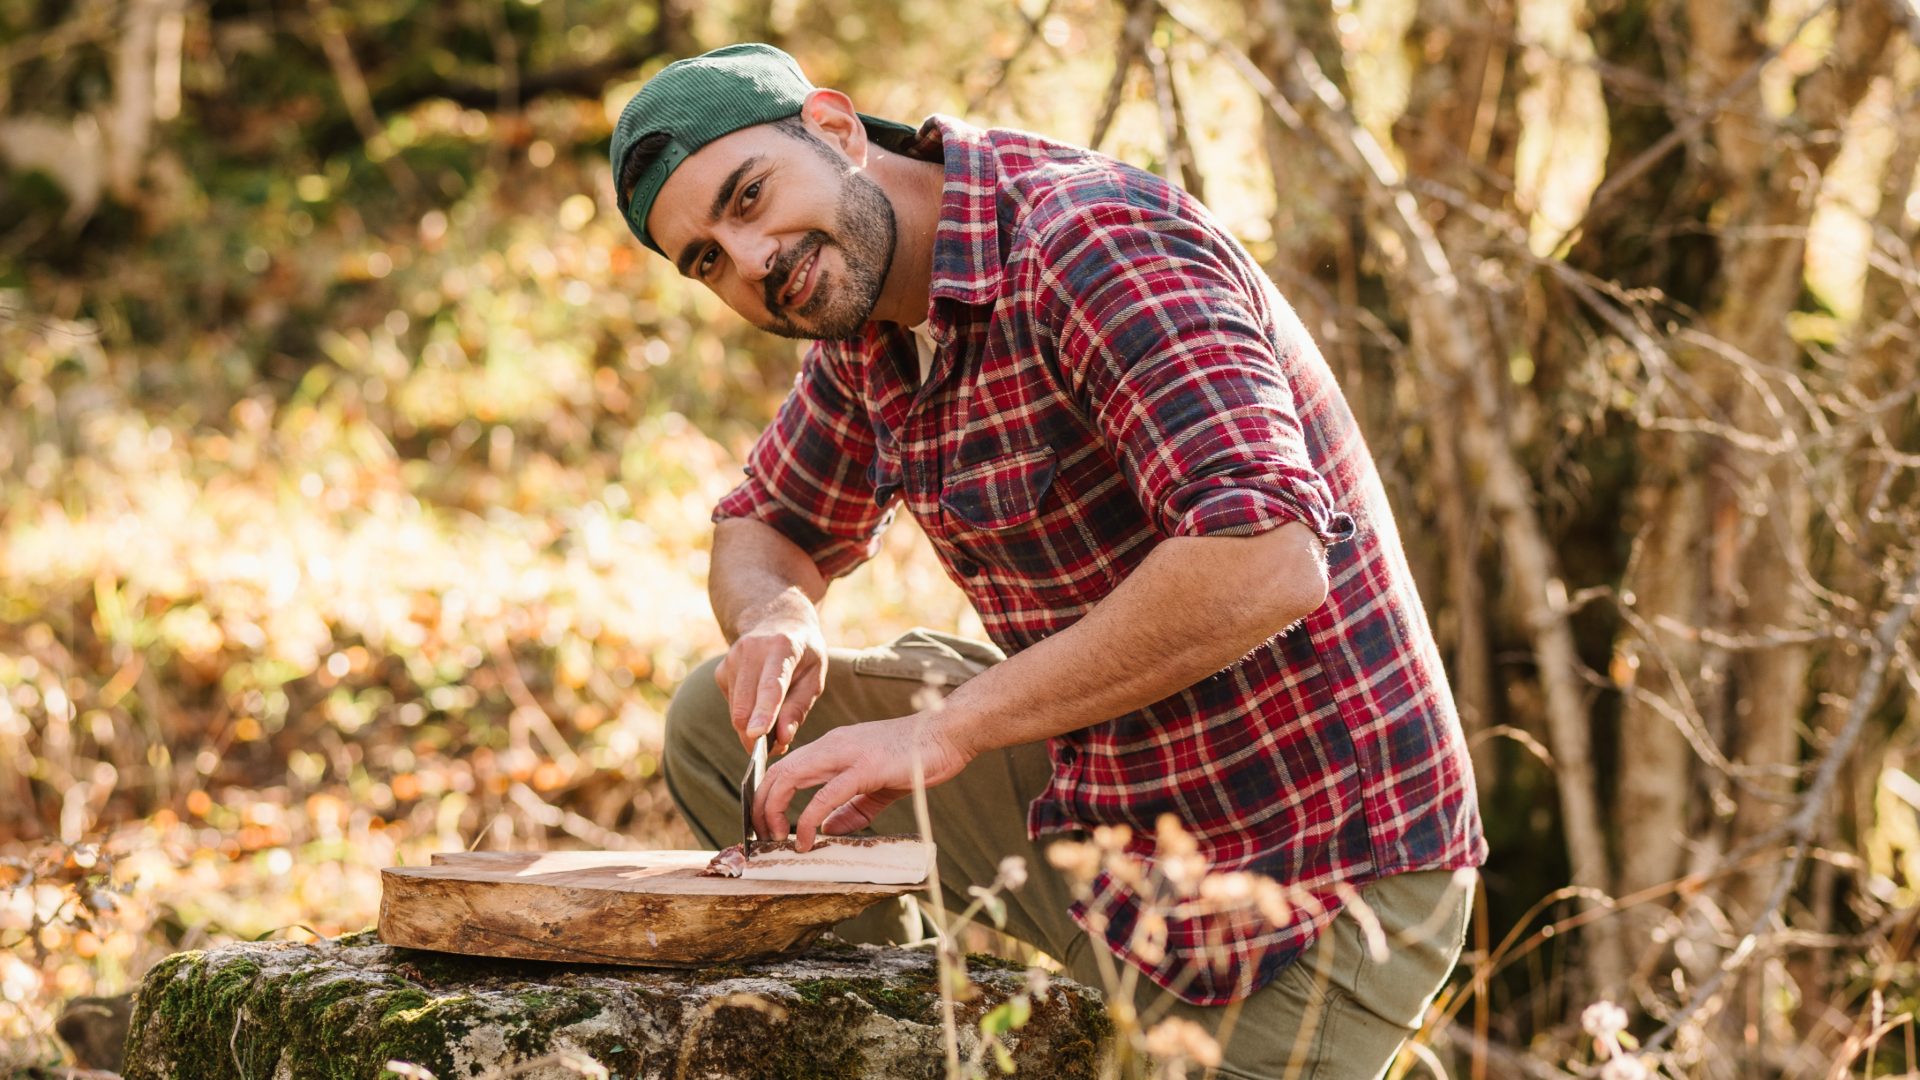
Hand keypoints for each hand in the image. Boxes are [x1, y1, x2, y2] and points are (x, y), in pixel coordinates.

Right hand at [714, 605, 826, 754]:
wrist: (777, 621)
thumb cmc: (803, 653)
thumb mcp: (814, 676)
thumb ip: (799, 708)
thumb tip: (783, 739)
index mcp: (782, 646)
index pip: (771, 685)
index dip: (764, 712)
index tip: (758, 735)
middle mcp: (751, 650)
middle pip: (746, 706)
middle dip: (757, 737)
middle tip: (777, 748)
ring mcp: (731, 659)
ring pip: (736, 712)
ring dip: (752, 729)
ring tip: (773, 726)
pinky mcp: (720, 671)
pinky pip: (732, 707)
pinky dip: (746, 715)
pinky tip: (760, 701)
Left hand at [753, 713, 975, 850]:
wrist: (947, 733)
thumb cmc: (917, 756)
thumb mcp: (877, 786)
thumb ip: (852, 808)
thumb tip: (828, 830)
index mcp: (832, 747)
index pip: (784, 768)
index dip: (767, 797)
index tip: (767, 826)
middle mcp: (832, 745)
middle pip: (777, 773)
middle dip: (760, 807)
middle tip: (763, 838)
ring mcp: (846, 754)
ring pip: (790, 778)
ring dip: (774, 812)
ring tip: (776, 839)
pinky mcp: (865, 767)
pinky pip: (826, 795)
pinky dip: (808, 819)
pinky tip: (806, 839)